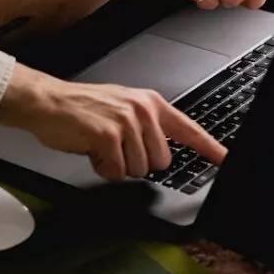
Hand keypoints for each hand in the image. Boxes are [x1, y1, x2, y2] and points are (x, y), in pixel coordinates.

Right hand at [0, 64, 226, 180]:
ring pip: (138, 169)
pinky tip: (91, 150)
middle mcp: (143, 110)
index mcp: (150, 103)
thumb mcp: (122, 109)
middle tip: (114, 147)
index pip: (189, 129)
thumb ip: (146, 126)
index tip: (225, 160)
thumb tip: (162, 151)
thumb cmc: (81, 109)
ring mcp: (126, 122)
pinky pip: (115, 172)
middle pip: (160, 162)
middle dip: (135, 162)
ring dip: (116, 166)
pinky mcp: (108, 135)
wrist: (48, 101)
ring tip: (100, 145)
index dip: (210, 148)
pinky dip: (101, 168)